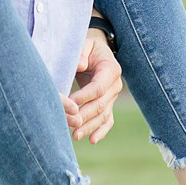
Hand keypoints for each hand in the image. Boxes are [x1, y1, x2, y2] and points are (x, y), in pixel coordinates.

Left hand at [67, 29, 121, 143]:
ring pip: (104, 116)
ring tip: (75, 135)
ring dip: (90, 127)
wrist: (98, 53)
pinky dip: (101, 131)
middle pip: (101, 105)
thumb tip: (79, 66)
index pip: (98, 87)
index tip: (70, 102)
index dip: (85, 96)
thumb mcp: (85, 44)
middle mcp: (115, 85)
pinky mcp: (109, 104)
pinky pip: (108, 120)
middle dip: (85, 116)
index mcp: (111, 69)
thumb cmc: (89, 48)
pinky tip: (92, 140)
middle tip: (71, 124)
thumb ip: (81, 52)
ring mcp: (113, 97)